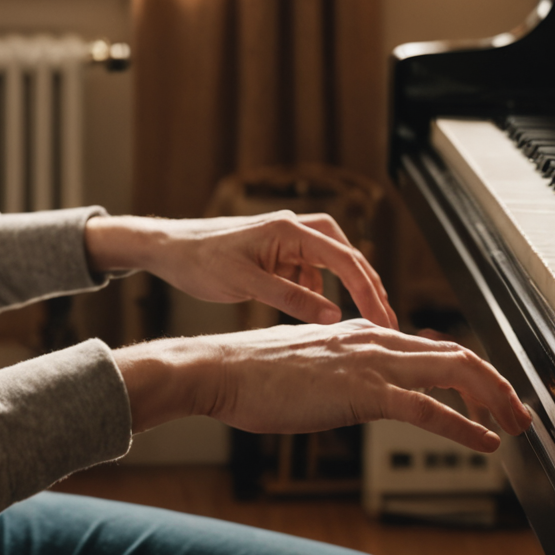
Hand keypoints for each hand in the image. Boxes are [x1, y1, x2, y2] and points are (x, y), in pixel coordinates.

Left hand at [85, 212, 395, 326]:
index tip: (385, 319)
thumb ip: (291, 300)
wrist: (169, 249)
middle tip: (386, 322)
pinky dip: (318, 294)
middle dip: (368, 290)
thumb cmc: (200, 260)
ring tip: (358, 325)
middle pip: (348, 258)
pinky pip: (311, 274)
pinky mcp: (279, 254)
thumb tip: (333, 317)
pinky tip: (318, 317)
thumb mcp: (246, 285)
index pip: (346, 259)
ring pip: (331, 266)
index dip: (369, 291)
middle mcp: (295, 229)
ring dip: (345, 292)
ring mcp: (288, 241)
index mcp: (291, 230)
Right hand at [113, 320, 532, 452]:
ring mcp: (370, 363)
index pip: (433, 347)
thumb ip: (342, 376)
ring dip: (492, 401)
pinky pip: (426, 409)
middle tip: (518, 413)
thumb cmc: (251, 376)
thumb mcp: (308, 369)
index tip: (489, 396)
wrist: (218, 370)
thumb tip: (359, 393)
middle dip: (495, 384)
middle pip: (456, 355)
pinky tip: (484, 443)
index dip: (470, 371)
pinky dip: (462, 426)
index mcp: (362, 334)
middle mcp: (374, 340)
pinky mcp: (361, 391)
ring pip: (453, 373)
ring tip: (514, 426)